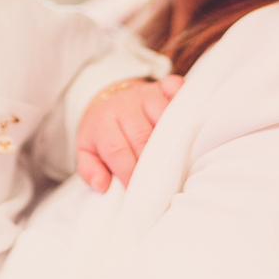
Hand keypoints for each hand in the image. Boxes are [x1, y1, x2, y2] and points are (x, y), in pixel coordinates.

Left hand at [76, 75, 183, 191]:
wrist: (107, 101)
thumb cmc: (102, 133)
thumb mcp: (86, 151)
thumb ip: (90, 170)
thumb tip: (102, 185)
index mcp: (102, 124)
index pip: (117, 150)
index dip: (129, 172)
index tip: (139, 191)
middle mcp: (124, 106)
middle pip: (143, 136)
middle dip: (154, 162)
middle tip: (164, 183)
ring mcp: (145, 94)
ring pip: (164, 115)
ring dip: (175, 138)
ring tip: (181, 160)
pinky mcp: (162, 87)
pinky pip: (176, 89)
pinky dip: (184, 99)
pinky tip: (192, 115)